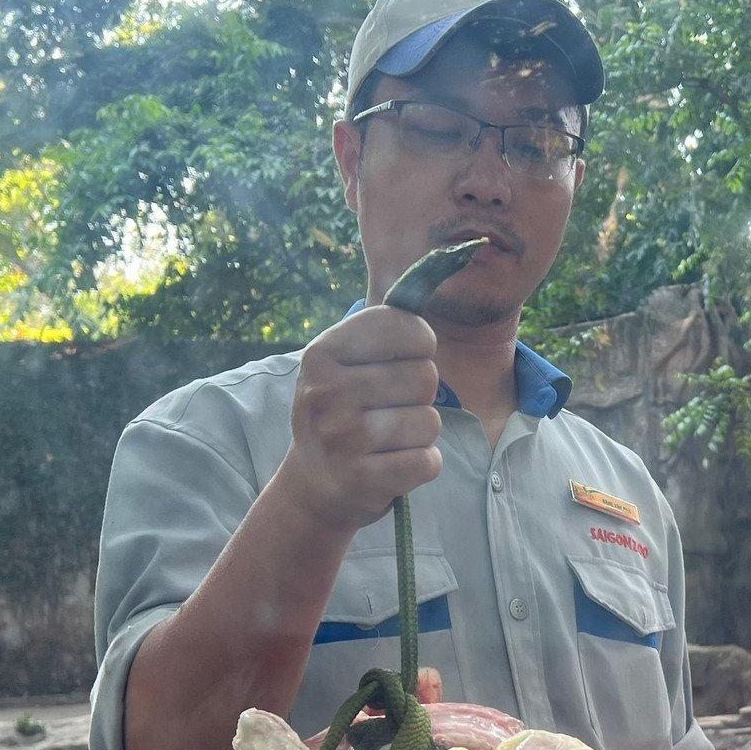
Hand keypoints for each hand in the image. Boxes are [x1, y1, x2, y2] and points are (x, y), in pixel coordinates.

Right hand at [273, 304, 442, 534]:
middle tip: (389, 410)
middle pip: (425, 377)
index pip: (406, 328)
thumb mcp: (344, 362)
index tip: (407, 358)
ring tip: (389, 439)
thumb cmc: (342, 412)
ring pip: (430, 421)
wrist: (313, 484)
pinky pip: (428, 461)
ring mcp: (342, 438)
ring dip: (420, 432)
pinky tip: (395, 465)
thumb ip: (383, 327)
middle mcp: (327, 392)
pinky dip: (422, 465)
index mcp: (322, 353)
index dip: (420, 344)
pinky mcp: (361, 479)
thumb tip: (438, 265)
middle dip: (420, 396)